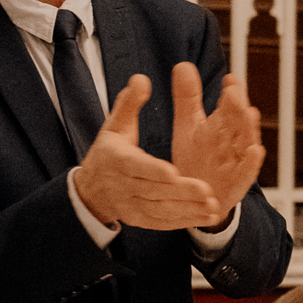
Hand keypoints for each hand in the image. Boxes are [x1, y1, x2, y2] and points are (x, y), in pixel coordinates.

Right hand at [73, 74, 225, 230]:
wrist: (90, 189)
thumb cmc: (108, 153)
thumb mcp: (114, 125)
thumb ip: (129, 102)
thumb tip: (141, 79)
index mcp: (116, 160)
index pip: (135, 166)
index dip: (153, 170)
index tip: (173, 171)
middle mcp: (121, 185)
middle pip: (152, 191)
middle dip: (180, 192)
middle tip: (207, 190)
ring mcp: (129, 205)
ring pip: (159, 210)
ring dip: (186, 209)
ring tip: (212, 205)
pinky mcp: (138, 220)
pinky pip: (161, 222)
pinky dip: (183, 222)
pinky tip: (204, 217)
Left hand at [169, 65, 263, 222]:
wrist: (195, 198)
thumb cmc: (195, 159)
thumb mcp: (188, 126)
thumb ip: (188, 98)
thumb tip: (183, 65)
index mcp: (221, 126)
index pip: (229, 105)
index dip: (231, 91)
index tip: (229, 78)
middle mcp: (232, 142)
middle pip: (238, 122)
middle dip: (238, 107)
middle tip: (234, 91)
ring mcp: (236, 163)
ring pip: (246, 143)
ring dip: (249, 130)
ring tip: (250, 113)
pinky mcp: (236, 184)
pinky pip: (247, 173)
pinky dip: (251, 163)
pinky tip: (255, 151)